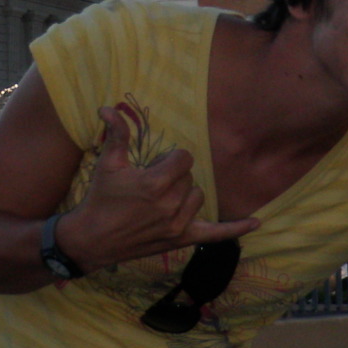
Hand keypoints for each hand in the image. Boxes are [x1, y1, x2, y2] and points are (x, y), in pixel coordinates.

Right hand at [59, 105, 259, 270]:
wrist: (91, 239)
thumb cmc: (100, 199)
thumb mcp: (108, 164)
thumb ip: (117, 134)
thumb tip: (107, 107)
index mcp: (155, 184)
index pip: (183, 158)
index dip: (169, 159)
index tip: (154, 166)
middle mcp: (170, 205)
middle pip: (190, 177)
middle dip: (174, 176)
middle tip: (152, 184)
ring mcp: (177, 225)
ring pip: (198, 197)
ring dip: (185, 194)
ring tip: (163, 198)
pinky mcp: (181, 240)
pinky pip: (215, 234)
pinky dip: (235, 229)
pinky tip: (256, 223)